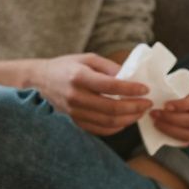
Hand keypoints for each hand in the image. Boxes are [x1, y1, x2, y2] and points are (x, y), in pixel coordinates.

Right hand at [22, 53, 150, 135]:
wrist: (40, 80)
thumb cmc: (66, 66)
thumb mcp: (87, 58)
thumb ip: (109, 67)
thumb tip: (131, 77)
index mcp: (79, 76)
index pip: (110, 86)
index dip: (131, 89)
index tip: (145, 89)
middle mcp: (75, 96)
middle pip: (111, 108)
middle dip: (134, 107)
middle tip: (147, 103)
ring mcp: (74, 111)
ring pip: (107, 122)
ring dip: (128, 119)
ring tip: (140, 112)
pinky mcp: (74, 121)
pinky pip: (98, 130)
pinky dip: (116, 128)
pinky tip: (125, 121)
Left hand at [151, 80, 188, 144]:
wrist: (168, 97)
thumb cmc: (168, 88)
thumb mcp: (170, 82)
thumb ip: (165, 84)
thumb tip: (152, 90)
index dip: (182, 105)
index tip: (165, 105)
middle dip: (171, 118)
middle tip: (154, 113)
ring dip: (170, 128)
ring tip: (155, 121)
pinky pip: (186, 140)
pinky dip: (172, 136)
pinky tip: (160, 129)